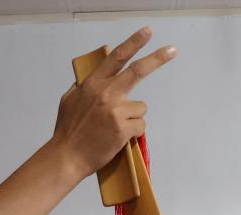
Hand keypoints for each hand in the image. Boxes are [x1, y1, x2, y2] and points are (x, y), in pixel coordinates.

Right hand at [51, 27, 177, 178]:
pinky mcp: (122, 128)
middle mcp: (105, 93)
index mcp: (92, 84)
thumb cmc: (68, 130)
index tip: (147, 32)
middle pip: (137, 70)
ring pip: (141, 107)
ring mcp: (115, 110)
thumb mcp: (69, 99)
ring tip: (115, 128)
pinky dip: (134, 132)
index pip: (116, 57)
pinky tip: (119, 137)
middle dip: (157, 58)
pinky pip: (140, 126)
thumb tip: (96, 64)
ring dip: (134, 117)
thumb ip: (84, 83)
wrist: (67, 156)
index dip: (133, 43)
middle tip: (172, 51)